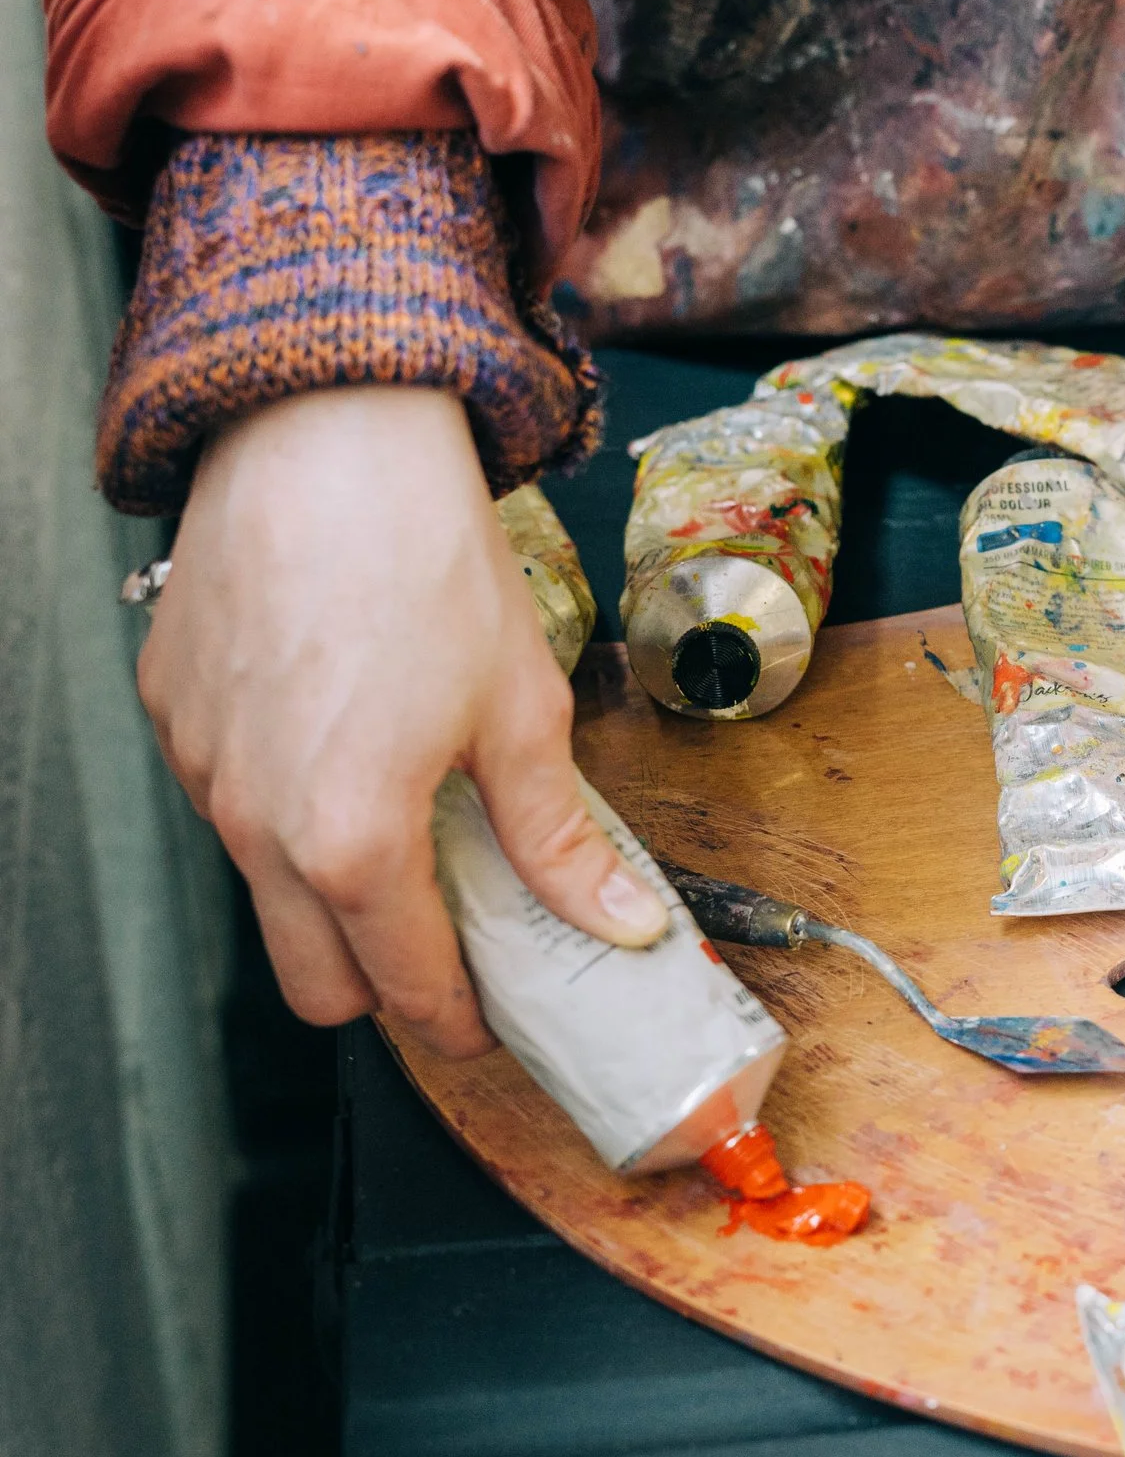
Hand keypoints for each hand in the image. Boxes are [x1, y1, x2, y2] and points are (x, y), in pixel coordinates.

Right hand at [141, 387, 667, 1057]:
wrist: (325, 437)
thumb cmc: (426, 560)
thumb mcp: (524, 711)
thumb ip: (559, 839)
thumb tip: (620, 921)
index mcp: (350, 842)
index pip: (405, 987)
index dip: (458, 1019)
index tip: (492, 1017)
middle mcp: (253, 825)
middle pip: (313, 980)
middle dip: (385, 983)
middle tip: (454, 942)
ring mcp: (201, 771)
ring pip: (263, 892)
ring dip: (332, 892)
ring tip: (411, 826)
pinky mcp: (173, 715)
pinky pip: (227, 802)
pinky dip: (285, 808)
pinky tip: (347, 745)